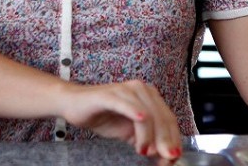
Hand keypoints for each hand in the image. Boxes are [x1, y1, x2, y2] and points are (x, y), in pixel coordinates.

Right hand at [56, 80, 181, 158]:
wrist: (74, 104)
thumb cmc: (103, 115)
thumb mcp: (130, 133)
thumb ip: (148, 141)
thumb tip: (164, 155)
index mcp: (149, 97)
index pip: (168, 119)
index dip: (173, 139)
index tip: (174, 157)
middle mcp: (141, 90)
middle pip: (161, 117)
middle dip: (165, 140)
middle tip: (165, 158)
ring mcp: (126, 90)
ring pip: (147, 113)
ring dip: (149, 135)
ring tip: (144, 150)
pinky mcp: (110, 94)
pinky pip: (125, 103)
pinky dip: (135, 112)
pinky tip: (140, 120)